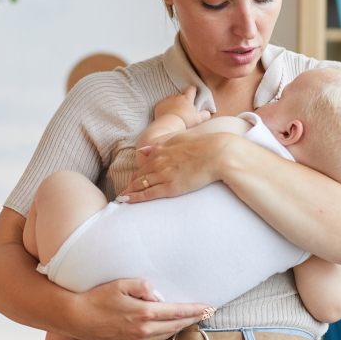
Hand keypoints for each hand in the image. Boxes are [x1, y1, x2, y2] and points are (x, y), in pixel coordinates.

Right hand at [70, 278, 209, 339]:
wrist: (76, 317)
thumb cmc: (98, 297)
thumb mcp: (121, 284)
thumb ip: (143, 286)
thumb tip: (158, 294)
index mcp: (144, 314)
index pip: (178, 312)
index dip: (195, 310)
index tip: (208, 307)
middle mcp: (143, 331)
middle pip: (176, 325)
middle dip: (193, 318)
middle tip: (208, 312)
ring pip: (167, 334)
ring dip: (181, 326)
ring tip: (192, 318)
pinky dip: (167, 333)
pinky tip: (171, 327)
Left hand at [120, 129, 236, 203]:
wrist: (217, 154)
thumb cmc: (203, 146)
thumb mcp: (179, 139)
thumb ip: (161, 145)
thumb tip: (145, 150)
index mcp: (161, 150)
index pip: (144, 164)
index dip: (136, 173)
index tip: (131, 180)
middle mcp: (159, 162)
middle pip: (139, 175)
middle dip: (130, 184)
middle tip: (124, 191)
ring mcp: (163, 174)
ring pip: (140, 184)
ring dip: (129, 191)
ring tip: (122, 198)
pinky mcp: (170, 187)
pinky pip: (148, 194)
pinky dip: (135, 197)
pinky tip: (126, 200)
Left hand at [154, 86, 210, 128]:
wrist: (168, 125)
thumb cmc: (185, 121)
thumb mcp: (198, 119)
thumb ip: (205, 115)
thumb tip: (208, 113)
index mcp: (187, 98)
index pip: (191, 88)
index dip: (193, 90)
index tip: (194, 93)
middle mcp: (177, 96)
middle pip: (181, 95)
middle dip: (183, 101)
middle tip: (184, 110)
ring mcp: (167, 99)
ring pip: (172, 99)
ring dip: (174, 104)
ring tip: (175, 113)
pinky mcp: (159, 104)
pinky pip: (163, 103)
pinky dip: (165, 107)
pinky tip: (167, 113)